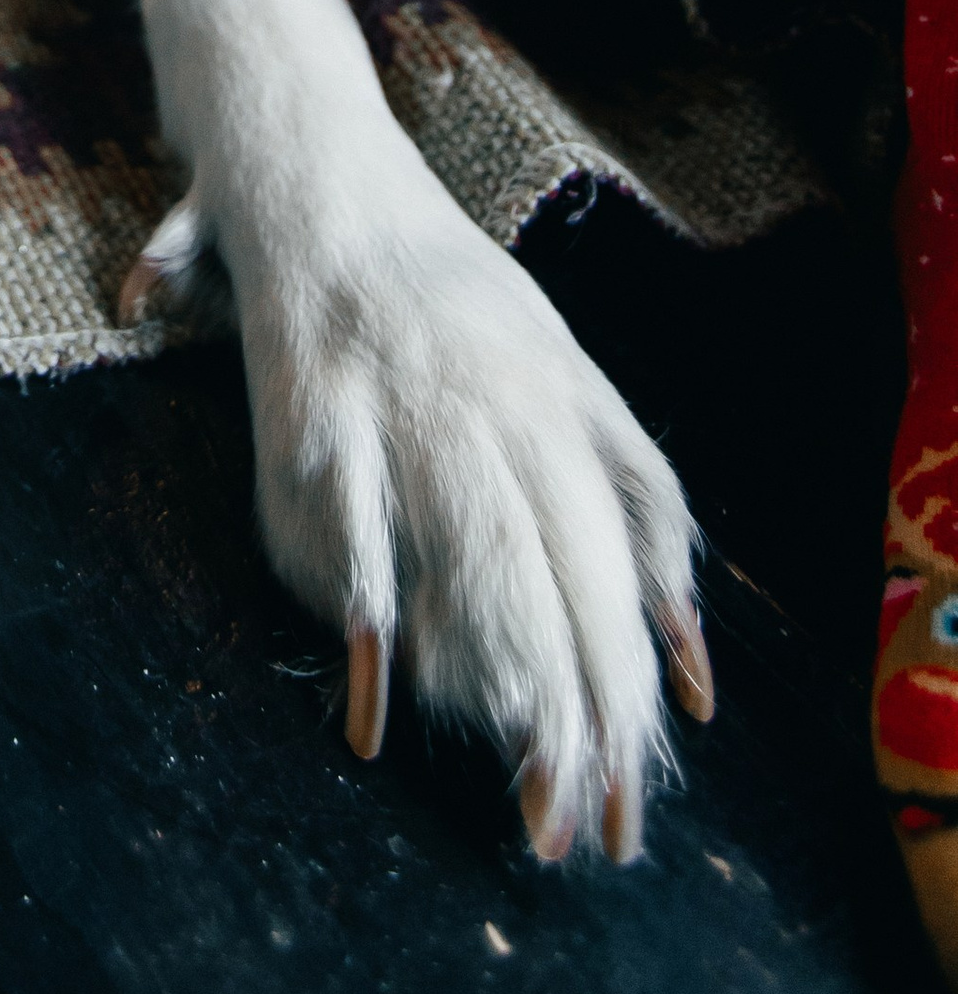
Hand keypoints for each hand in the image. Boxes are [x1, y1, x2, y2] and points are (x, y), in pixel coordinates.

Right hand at [218, 129, 710, 856]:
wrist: (314, 170)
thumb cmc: (445, 290)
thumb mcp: (564, 369)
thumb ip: (631, 492)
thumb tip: (685, 660)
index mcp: (556, 391)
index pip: (620, 552)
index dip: (633, 677)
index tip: (637, 780)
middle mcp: (489, 398)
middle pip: (553, 570)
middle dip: (573, 711)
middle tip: (572, 823)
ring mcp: (399, 397)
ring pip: (463, 555)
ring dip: (488, 679)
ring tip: (504, 776)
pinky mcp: (308, 403)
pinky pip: (341, 520)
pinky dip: (360, 612)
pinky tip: (374, 692)